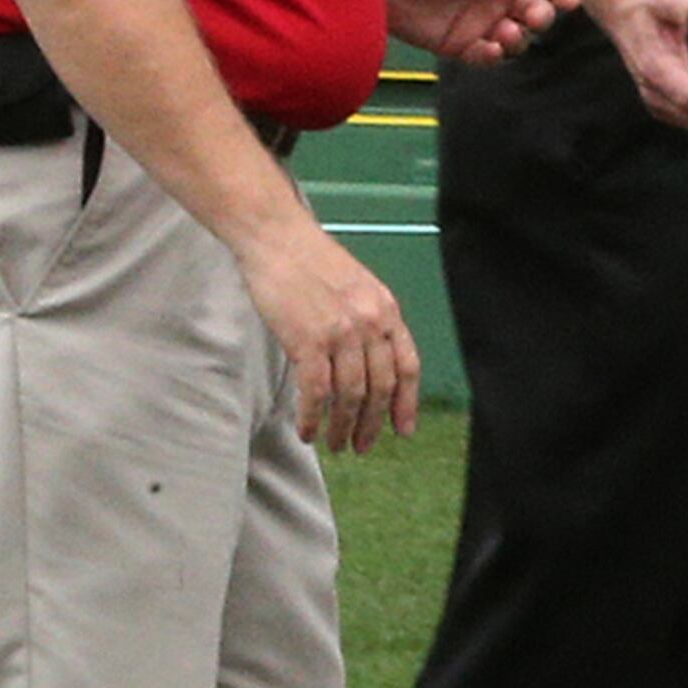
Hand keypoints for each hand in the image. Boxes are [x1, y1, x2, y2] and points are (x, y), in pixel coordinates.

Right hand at [236, 213, 420, 452]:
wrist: (279, 240)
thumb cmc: (313, 264)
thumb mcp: (359, 289)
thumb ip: (371, 323)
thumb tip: (373, 366)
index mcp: (387, 310)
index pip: (408, 367)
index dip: (406, 403)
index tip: (403, 430)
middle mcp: (370, 323)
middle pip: (381, 387)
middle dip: (373, 424)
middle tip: (363, 446)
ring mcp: (340, 333)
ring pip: (351, 396)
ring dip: (343, 427)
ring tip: (335, 444)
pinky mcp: (307, 341)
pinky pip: (316, 393)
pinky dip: (313, 417)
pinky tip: (307, 431)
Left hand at [377, 0, 577, 63]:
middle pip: (536, 9)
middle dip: (542, 14)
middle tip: (535, 16)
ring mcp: (478, 20)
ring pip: (517, 36)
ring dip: (519, 37)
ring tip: (504, 32)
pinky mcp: (459, 44)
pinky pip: (488, 56)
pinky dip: (494, 55)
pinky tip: (488, 47)